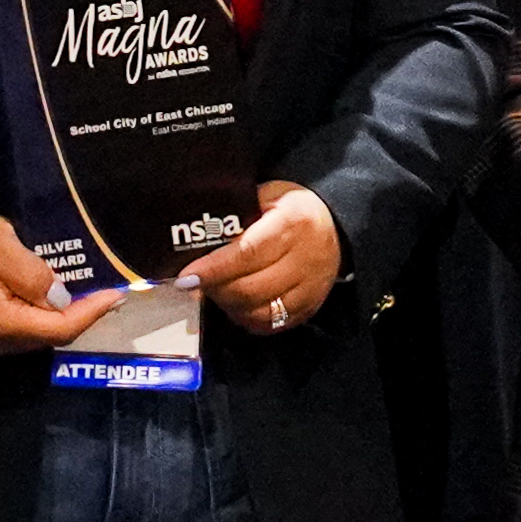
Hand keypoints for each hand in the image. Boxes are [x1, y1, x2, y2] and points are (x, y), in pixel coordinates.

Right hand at [0, 214, 100, 354]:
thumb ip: (29, 271)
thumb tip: (60, 296)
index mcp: (2, 321)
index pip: (60, 327)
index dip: (91, 312)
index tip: (116, 293)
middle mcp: (2, 341)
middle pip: (58, 334)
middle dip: (88, 314)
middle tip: (113, 290)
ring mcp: (0, 341)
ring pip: (50, 334)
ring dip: (75, 314)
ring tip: (98, 291)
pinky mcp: (1, 334)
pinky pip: (39, 328)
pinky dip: (60, 314)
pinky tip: (71, 296)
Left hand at [179, 183, 344, 331]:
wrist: (334, 224)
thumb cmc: (290, 208)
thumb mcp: (265, 197)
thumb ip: (235, 219)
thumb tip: (195, 241)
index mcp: (292, 223)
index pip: (246, 253)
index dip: (213, 269)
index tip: (186, 277)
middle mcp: (305, 259)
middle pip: (251, 289)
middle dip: (215, 290)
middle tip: (195, 284)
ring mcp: (311, 288)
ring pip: (261, 312)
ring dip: (229, 307)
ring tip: (215, 291)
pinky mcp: (311, 307)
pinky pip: (273, 325)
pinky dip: (248, 319)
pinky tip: (235, 305)